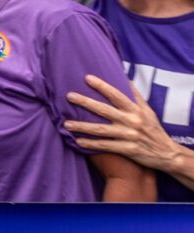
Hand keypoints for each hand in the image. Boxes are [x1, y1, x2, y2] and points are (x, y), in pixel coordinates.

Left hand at [65, 74, 187, 174]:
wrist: (167, 154)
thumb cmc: (154, 129)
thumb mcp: (148, 111)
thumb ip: (136, 96)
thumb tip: (125, 79)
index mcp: (136, 110)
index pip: (116, 95)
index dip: (102, 86)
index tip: (87, 78)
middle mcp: (132, 121)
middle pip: (105, 110)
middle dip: (85, 102)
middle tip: (69, 96)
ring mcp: (129, 136)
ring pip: (101, 130)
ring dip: (82, 127)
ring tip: (66, 123)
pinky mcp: (128, 150)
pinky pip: (106, 146)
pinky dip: (91, 144)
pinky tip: (77, 141)